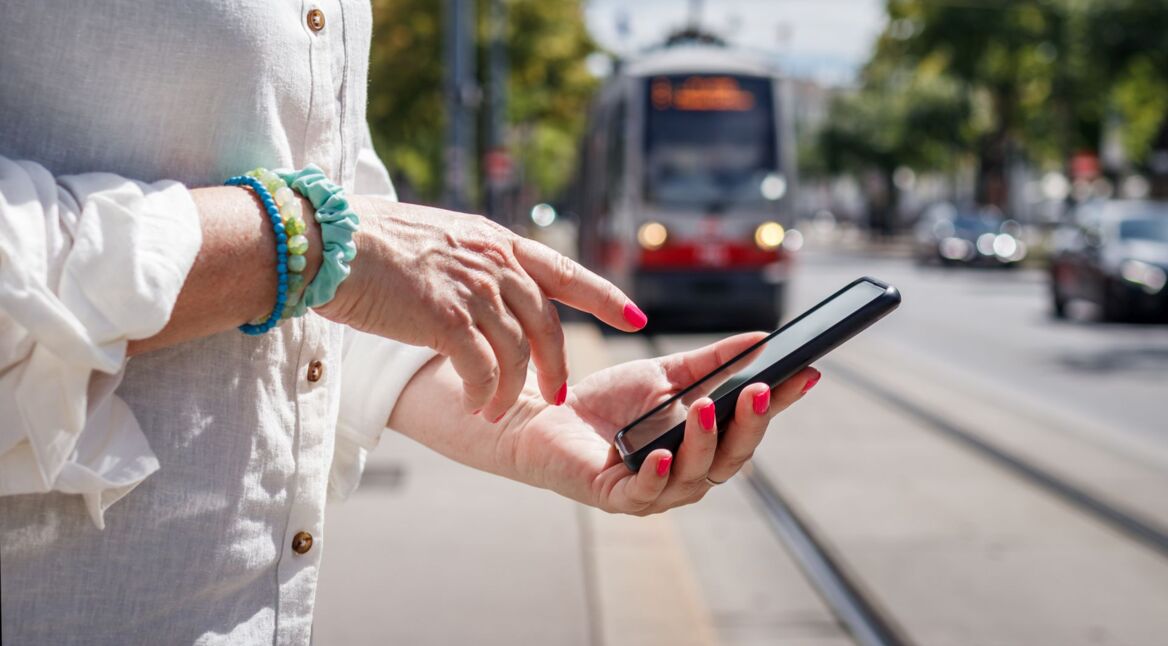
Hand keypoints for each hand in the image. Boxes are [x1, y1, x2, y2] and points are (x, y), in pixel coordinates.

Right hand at [317, 198, 645, 420]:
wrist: (327, 241)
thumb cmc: (369, 243)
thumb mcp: (437, 241)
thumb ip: (471, 263)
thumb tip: (486, 291)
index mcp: (494, 242)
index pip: (563, 271)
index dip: (604, 296)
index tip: (635, 318)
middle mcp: (492, 262)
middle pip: (547, 323)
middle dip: (556, 365)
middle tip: (556, 396)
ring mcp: (472, 288)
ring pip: (517, 352)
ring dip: (513, 390)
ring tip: (498, 411)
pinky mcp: (445, 318)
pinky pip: (483, 368)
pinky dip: (484, 393)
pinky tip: (477, 405)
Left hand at [509, 333, 821, 514]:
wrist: (546, 415)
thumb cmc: (609, 402)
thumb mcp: (666, 374)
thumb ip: (713, 362)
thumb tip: (761, 338)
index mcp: (705, 444)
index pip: (750, 425)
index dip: (780, 404)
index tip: (807, 373)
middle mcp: (688, 472)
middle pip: (733, 457)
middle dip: (750, 425)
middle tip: (761, 391)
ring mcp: (656, 489)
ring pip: (695, 476)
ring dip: (705, 442)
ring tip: (707, 408)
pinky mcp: (618, 497)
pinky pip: (645, 493)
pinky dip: (658, 475)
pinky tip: (664, 454)